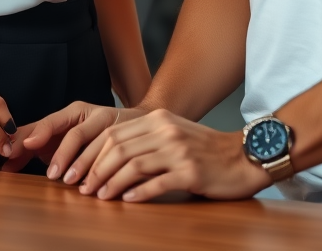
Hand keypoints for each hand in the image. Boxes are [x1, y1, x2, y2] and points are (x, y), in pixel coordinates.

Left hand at [5, 101, 144, 178]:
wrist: (134, 125)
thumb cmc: (92, 133)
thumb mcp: (63, 135)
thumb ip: (37, 147)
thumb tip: (6, 165)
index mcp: (73, 112)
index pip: (50, 123)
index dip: (36, 137)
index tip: (18, 152)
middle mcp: (91, 113)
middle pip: (74, 134)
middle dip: (62, 155)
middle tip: (51, 176)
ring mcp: (110, 122)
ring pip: (97, 143)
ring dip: (83, 164)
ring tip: (72, 181)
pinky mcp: (125, 133)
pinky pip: (114, 150)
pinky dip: (102, 167)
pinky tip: (95, 182)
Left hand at [76, 109, 269, 202]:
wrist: (243, 156)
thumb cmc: (205, 150)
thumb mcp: (173, 135)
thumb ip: (146, 140)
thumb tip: (110, 158)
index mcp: (159, 119)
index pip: (114, 133)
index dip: (92, 153)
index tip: (78, 171)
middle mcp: (166, 130)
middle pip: (119, 148)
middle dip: (95, 169)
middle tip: (81, 188)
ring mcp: (179, 150)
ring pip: (133, 165)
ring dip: (111, 182)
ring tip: (99, 196)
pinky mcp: (191, 172)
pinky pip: (157, 182)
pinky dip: (139, 193)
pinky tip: (128, 201)